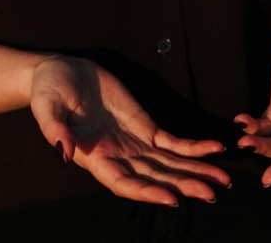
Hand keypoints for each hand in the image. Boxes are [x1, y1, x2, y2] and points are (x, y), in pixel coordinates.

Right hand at [30, 55, 230, 205]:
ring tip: (224, 179)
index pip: (125, 183)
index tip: (172, 199)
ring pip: (170, 165)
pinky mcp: (145, 126)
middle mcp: (118, 157)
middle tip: (213, 193)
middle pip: (156, 178)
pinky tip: (215, 149)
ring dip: (196, 172)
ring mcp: (134, 143)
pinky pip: (173, 142)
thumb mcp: (46, 107)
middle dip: (184, 186)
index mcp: (94, 158)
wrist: (59, 71)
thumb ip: (55, 130)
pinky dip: (194, 147)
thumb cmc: (48, 91)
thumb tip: (65, 152)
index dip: (148, 193)